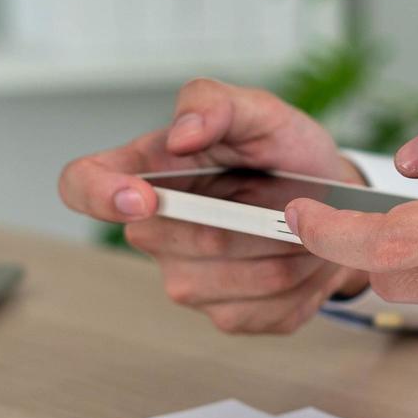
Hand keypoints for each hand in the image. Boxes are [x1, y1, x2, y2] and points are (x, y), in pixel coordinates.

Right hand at [58, 78, 368, 333]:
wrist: (337, 203)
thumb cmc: (285, 152)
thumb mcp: (261, 111)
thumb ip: (216, 103)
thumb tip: (182, 134)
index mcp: (146, 170)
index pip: (80, 184)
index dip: (99, 195)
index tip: (143, 197)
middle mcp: (154, 231)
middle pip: (168, 240)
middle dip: (239, 220)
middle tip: (286, 199)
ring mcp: (185, 278)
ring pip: (225, 279)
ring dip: (280, 252)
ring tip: (301, 225)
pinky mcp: (226, 314)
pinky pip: (260, 309)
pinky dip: (299, 283)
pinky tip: (305, 256)